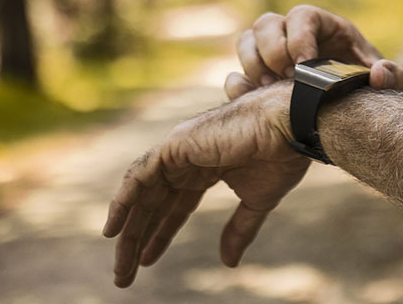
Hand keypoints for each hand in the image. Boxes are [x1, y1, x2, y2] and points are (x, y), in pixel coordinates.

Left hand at [101, 82, 305, 287]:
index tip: (146, 262)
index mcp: (209, 166)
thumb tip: (228, 263)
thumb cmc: (280, 155)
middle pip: (155, 203)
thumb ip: (239, 229)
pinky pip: (140, 176)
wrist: (289, 127)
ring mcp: (180, 149)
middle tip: (124, 275)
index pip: (176, 205)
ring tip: (120, 266)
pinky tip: (113, 229)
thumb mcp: (258, 202)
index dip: (162, 233)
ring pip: (143, 194)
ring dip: (128, 230)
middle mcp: (189, 158)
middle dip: (139, 238)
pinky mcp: (176, 145)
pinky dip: (123, 201)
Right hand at [234, 4, 402, 92]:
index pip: (303, 16)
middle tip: (285, 80)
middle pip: (268, 23)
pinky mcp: (258, 79)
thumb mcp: (391, 84)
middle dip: (272, 50)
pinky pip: (235, 73)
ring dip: (253, 64)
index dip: (298, 36)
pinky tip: (256, 101)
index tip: (303, 67)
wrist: (356, 115)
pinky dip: (239, 85)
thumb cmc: (373, 92)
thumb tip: (379, 73)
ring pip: (247, 40)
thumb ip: (395, 77)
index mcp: (326, 28)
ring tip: (270, 90)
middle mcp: (295, 35)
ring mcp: (273, 55)